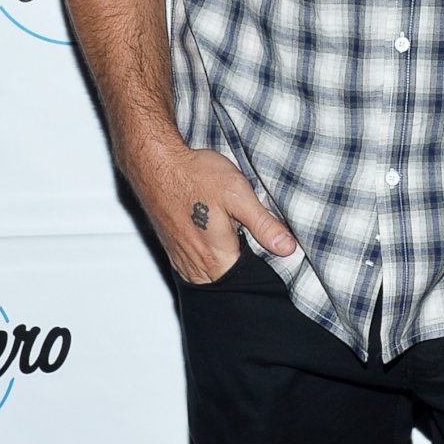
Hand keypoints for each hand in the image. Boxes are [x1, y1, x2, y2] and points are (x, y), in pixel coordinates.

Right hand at [123, 138, 296, 283]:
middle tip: (247, 232)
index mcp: (217, 260)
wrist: (156, 164)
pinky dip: (209, 256)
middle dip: (245, 262)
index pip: (250, 280)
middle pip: (231, 279)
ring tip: (231, 232)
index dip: (265, 263)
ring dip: (226, 259)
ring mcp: (182, 262)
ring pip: (214, 274)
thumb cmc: (195, 176)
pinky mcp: (173, 252)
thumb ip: (264, 225)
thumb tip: (287, 248)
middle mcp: (197, 268)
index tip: (270, 244)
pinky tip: (214, 233)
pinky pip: (198, 266)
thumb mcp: (239, 195)